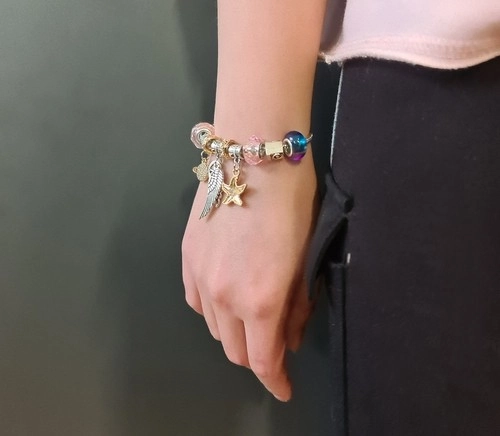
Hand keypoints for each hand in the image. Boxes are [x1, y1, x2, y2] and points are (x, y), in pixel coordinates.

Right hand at [182, 155, 317, 400]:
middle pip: (234, 349)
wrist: (252, 153)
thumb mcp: (306, 255)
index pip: (262, 360)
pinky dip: (212, 309)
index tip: (284, 387)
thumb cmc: (292, 200)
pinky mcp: (186, 258)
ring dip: (235, 331)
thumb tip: (291, 338)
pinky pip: (196, 302)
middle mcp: (223, 296)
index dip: (275, 381)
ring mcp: (199, 277)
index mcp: (260, 299)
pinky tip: (225, 294)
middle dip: (256, 355)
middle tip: (274, 341)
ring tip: (251, 313)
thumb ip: (298, 304)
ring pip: (214, 327)